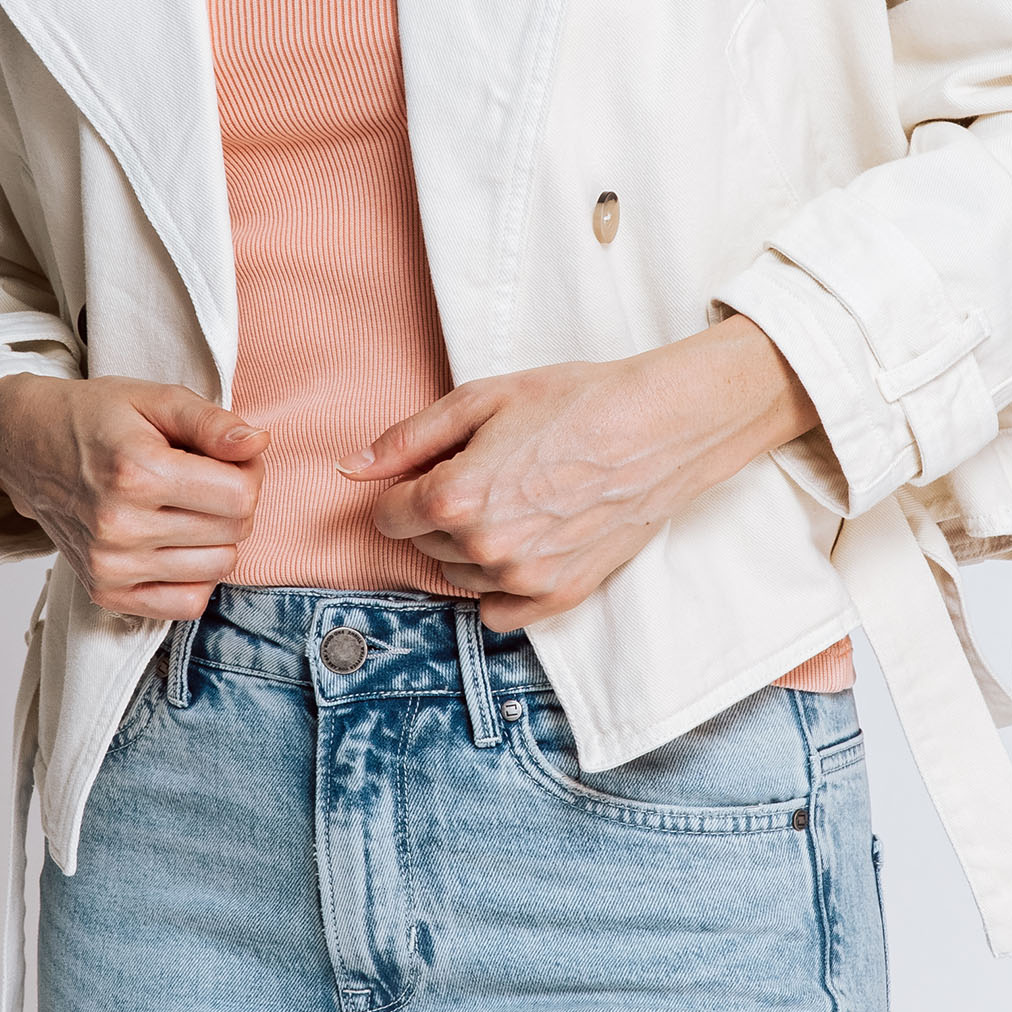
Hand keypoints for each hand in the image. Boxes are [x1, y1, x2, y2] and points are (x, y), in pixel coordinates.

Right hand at [0, 374, 265, 622]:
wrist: (28, 447)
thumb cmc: (96, 417)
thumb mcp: (155, 398)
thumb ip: (212, 421)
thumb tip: (258, 443)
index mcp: (136, 473)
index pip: (241, 497)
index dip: (248, 472)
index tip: (227, 458)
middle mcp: (120, 527)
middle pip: (233, 533)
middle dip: (233, 502)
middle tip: (205, 477)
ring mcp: (110, 566)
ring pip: (217, 569)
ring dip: (215, 538)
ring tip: (185, 506)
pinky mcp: (105, 592)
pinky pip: (186, 604)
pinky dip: (194, 576)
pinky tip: (176, 543)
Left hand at [337, 316, 814, 631]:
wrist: (660, 427)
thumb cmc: (573, 401)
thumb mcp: (481, 398)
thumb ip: (407, 438)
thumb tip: (352, 469)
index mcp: (455, 497)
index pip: (388, 514)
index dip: (405, 487)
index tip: (435, 468)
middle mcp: (483, 549)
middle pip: (423, 545)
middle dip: (438, 513)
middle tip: (486, 473)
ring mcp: (522, 579)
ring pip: (458, 578)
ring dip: (467, 548)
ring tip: (513, 501)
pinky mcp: (559, 597)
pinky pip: (497, 612)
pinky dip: (499, 585)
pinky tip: (524, 543)